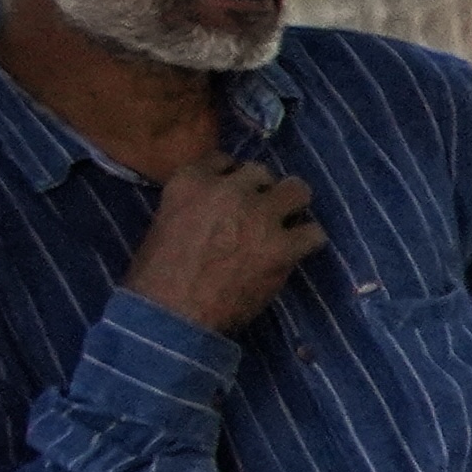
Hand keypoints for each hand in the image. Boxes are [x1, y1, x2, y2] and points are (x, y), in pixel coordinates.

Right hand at [128, 157, 326, 332]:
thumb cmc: (157, 274)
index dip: (233, 178)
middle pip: (262, 173)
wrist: (173, 311)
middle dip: (263, 192)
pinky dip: (308, 241)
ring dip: (294, 206)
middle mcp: (229, 190)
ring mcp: (259, 216)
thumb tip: (215, 211)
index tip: (235, 195)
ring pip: (297, 191)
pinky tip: (297, 251)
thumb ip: (194, 205)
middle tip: (260, 214)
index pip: (224, 160)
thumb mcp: (164, 221)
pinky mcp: (282, 247)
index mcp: (191, 180)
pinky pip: (314, 233)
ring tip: (287, 224)